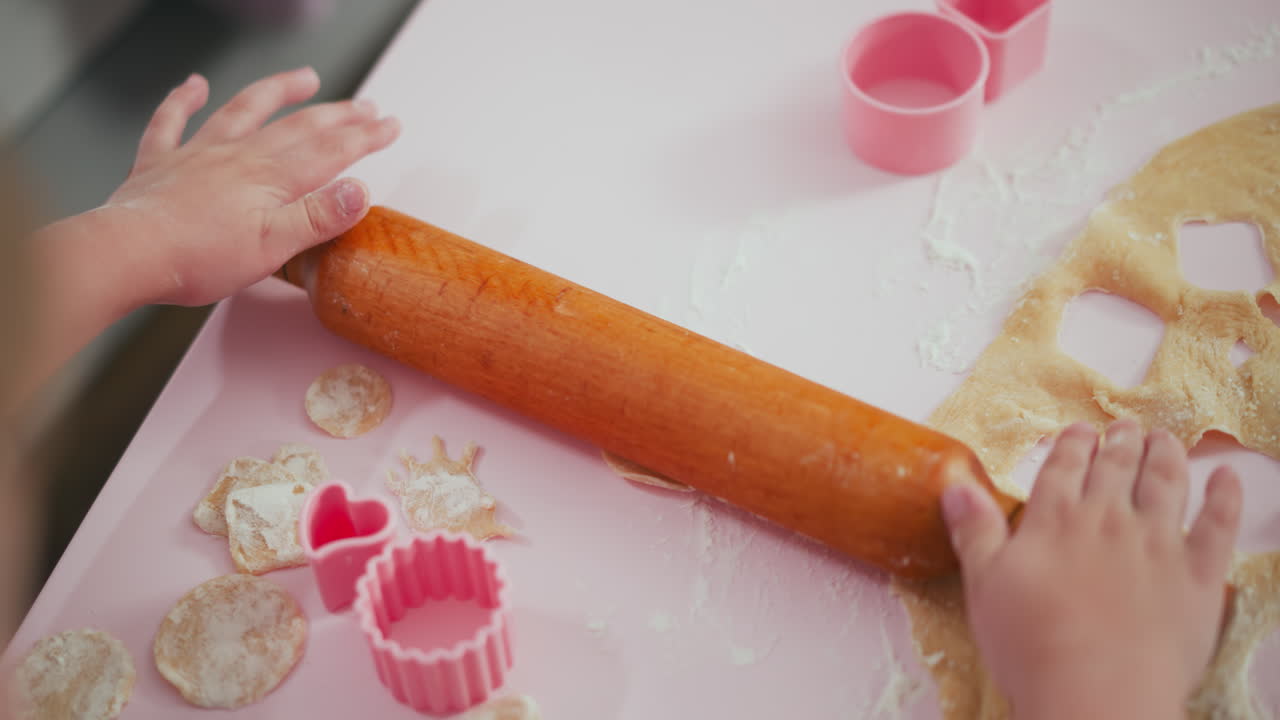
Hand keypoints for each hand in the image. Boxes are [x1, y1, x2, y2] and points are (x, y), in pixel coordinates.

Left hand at [103, 67, 399, 305]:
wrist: (129, 253)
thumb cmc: (198, 257)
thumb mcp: (274, 246)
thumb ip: (319, 216)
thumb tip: (360, 191)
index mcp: (270, 178)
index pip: (329, 151)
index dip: (364, 138)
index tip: (389, 126)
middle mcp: (238, 156)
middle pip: (297, 127)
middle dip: (337, 115)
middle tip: (365, 107)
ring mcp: (198, 155)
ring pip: (244, 111)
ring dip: (276, 92)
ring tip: (304, 78)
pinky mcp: (161, 164)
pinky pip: (171, 122)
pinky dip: (182, 100)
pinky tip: (193, 85)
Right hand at [942, 420, 1241, 719]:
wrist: (1099, 693)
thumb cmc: (1031, 643)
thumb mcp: (985, 585)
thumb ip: (974, 530)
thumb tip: (954, 483)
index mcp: (1055, 518)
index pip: (1065, 465)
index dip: (1072, 443)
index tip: (1079, 431)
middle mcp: (1108, 518)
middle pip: (1117, 465)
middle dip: (1120, 441)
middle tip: (1124, 427)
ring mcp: (1158, 542)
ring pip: (1167, 482)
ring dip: (1166, 454)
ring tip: (1164, 439)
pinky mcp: (1199, 573)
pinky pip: (1218, 525)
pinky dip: (1226, 497)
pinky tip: (1228, 478)